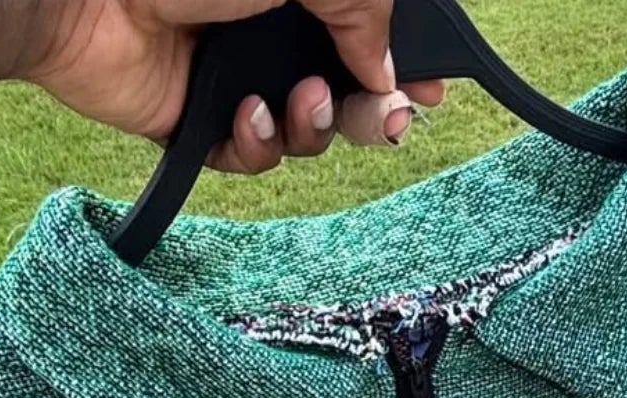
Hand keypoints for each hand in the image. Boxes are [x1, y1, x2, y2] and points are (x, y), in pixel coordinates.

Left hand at [23, 0, 446, 171]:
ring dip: (315, 125)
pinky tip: (242, 115)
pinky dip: (257, 143)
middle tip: (388, 120)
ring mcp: (233, 71)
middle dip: (373, 110)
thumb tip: (386, 65)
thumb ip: (360, 7)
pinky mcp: (197, 119)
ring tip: (299, 102)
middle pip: (346, 86)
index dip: (403, 61)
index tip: (430, 88)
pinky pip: (251, 154)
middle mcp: (268, 23)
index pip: (364, 27)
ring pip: (303, 128)